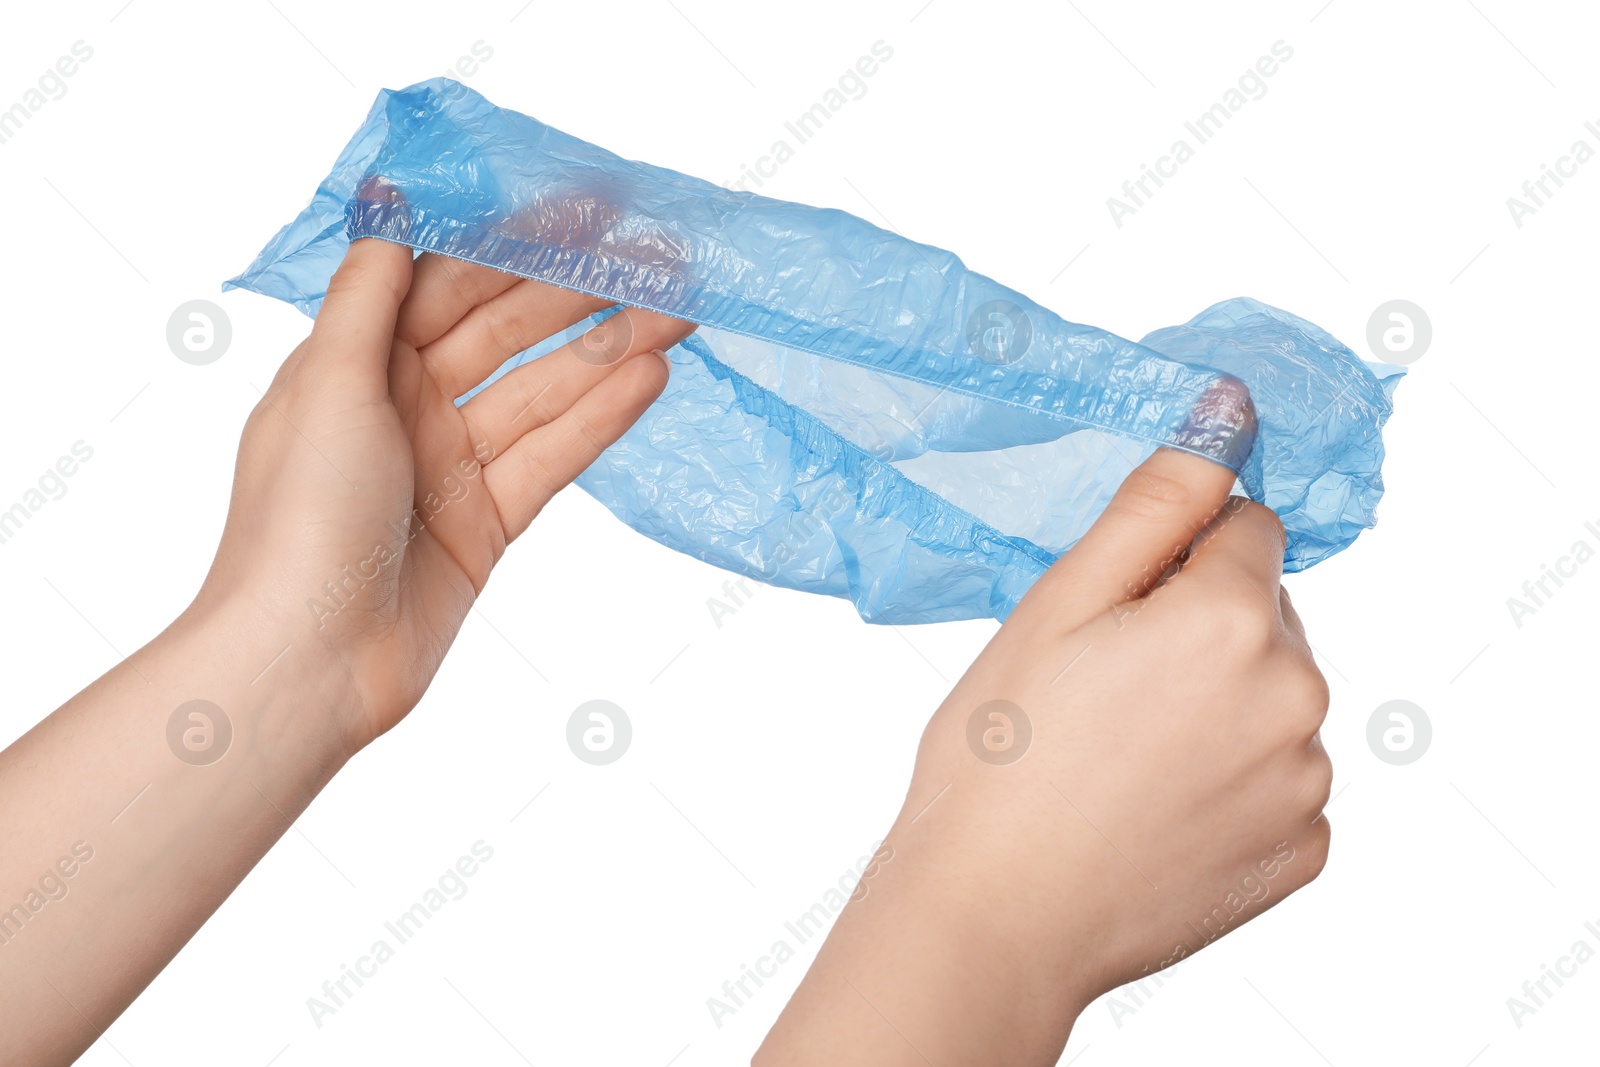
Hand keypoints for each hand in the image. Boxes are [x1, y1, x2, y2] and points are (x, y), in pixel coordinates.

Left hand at [0, 231, 691, 1064]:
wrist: (308, 661)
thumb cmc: (300, 518)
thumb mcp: (327, 386)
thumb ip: (369, 298)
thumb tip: (392, 214)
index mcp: (358, 363)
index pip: (450, 281)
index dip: (517, 242)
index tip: (586, 209)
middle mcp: (406, 405)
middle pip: (508, 331)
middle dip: (580, 292)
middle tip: (658, 260)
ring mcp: (452, 465)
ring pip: (544, 391)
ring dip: (610, 351)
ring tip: (680, 316)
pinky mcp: (488, 522)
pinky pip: (553, 456)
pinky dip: (600, 419)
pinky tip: (649, 379)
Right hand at [757, 443, 1332, 1065]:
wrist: (992, 918)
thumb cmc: (999, 760)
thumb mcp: (1058, 604)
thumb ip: (1154, 502)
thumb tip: (1228, 410)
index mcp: (1234, 620)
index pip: (1245, 527)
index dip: (1171, 560)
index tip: (1111, 617)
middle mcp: (1297, 697)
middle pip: (1266, 614)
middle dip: (1199, 629)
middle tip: (1102, 690)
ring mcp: (1306, 784)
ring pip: (1272, 697)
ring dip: (1218, 706)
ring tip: (1120, 758)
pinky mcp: (1301, 852)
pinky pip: (1279, 780)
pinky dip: (1231, 783)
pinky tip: (1154, 808)